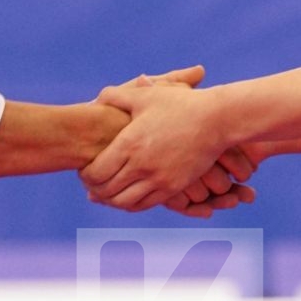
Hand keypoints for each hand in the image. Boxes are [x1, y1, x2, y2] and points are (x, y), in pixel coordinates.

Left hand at [83, 82, 230, 211]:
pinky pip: (145, 204)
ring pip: (124, 202)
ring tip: (106, 193)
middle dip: (94, 189)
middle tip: (90, 184)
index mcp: (130, 144)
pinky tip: (128, 195)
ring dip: (111, 200)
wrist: (216, 120)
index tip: (83, 170)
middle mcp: (142, 166)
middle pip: (106, 190)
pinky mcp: (173, 187)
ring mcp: (159, 180)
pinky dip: (131, 204)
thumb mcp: (145, 95)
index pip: (96, 172)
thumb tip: (96, 99)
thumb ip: (117, 96)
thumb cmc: (180, 104)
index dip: (85, 174)